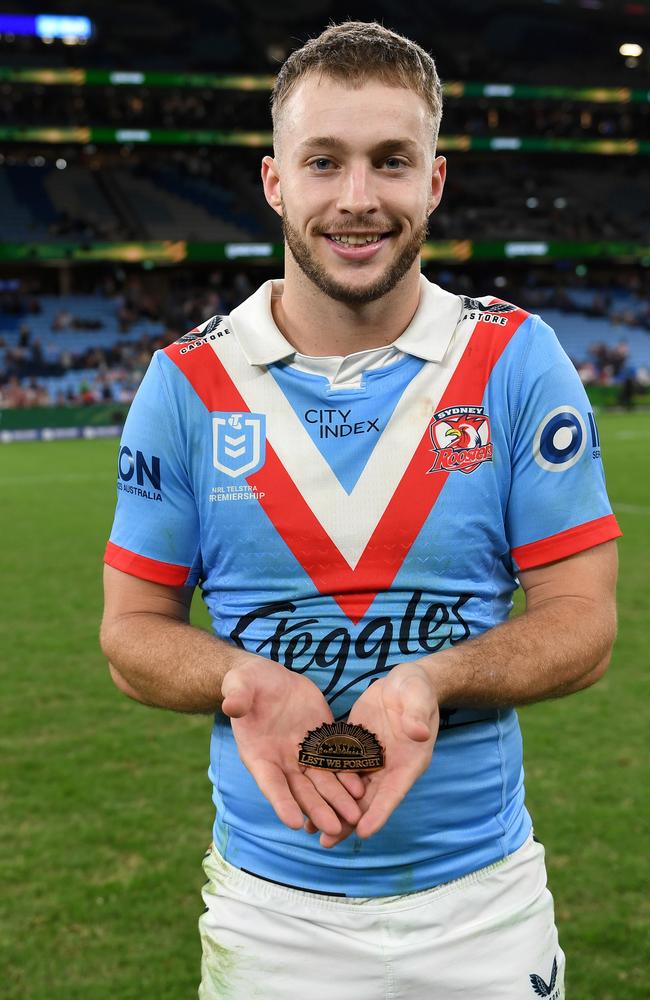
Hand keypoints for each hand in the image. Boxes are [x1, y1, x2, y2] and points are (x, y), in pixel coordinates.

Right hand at [221, 656, 364, 836]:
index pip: (271, 784)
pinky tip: (362, 788)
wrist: (268, 678)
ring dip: (338, 799)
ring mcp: (304, 753)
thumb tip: (231, 705)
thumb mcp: (239, 684)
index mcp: (258, 755)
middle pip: (301, 791)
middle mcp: (282, 762)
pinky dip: (347, 775)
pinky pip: (336, 761)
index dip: (281, 802)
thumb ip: (237, 696)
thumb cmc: (248, 683)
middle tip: (335, 829)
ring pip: (322, 782)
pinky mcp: (322, 740)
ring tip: (354, 816)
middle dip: (318, 809)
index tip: (294, 823)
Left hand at [313, 662, 439, 847]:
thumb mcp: (419, 698)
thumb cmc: (417, 690)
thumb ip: (417, 715)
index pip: (393, 792)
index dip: (379, 812)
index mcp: (409, 762)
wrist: (404, 683)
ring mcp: (371, 759)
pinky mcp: (355, 747)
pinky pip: (339, 769)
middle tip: (327, 842)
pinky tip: (305, 795)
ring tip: (311, 829)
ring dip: (333, 808)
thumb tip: (418, 732)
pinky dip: (325, 784)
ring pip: (350, 791)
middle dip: (348, 822)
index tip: (363, 832)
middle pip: (368, 801)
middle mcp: (388, 767)